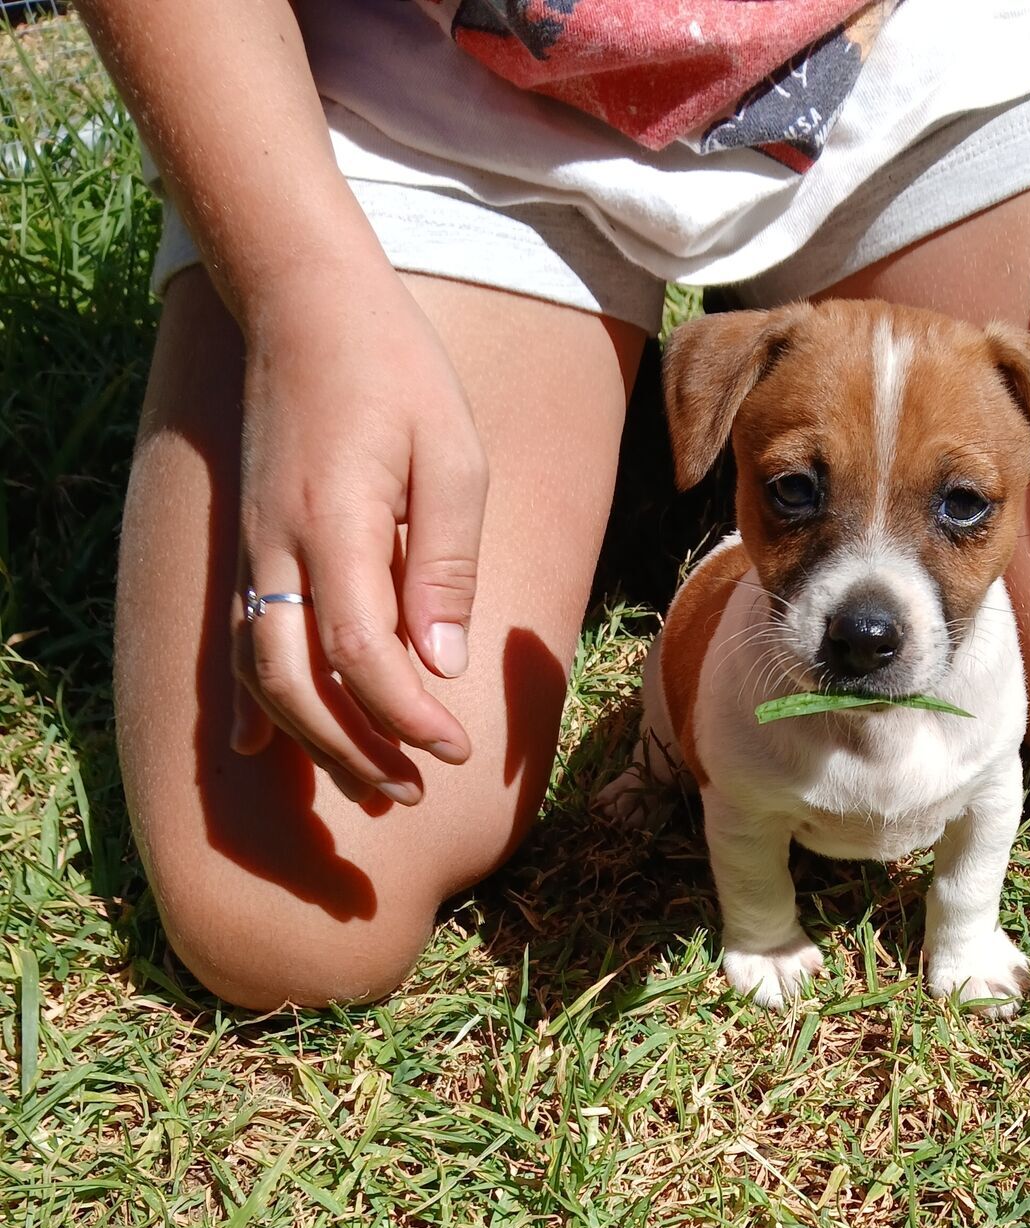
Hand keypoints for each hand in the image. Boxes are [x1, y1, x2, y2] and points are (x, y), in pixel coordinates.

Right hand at [231, 259, 488, 801]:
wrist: (307, 301)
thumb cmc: (397, 373)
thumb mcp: (454, 459)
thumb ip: (446, 565)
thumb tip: (441, 663)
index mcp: (337, 523)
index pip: (361, 653)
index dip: (406, 716)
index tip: (456, 749)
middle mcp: (280, 546)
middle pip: (298, 685)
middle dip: (355, 752)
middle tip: (414, 792)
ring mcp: (256, 549)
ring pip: (264, 674)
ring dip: (315, 741)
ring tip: (373, 786)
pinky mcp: (251, 547)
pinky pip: (241, 641)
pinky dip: (251, 702)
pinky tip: (261, 751)